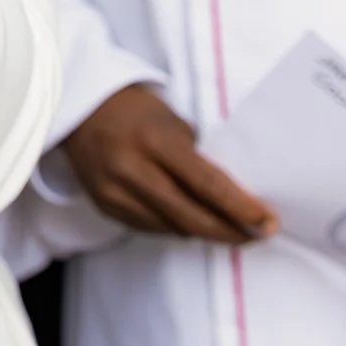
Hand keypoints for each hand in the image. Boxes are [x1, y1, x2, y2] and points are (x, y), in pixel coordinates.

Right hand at [62, 84, 277, 242]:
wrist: (76, 109)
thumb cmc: (134, 109)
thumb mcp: (170, 121)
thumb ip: (195, 157)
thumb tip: (228, 195)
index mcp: (154, 141)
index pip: (208, 184)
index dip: (241, 209)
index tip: (268, 224)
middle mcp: (131, 169)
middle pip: (191, 217)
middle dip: (229, 231)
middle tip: (256, 236)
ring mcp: (114, 191)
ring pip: (171, 228)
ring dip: (202, 231)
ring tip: (226, 228)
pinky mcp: (103, 204)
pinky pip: (149, 227)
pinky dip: (173, 226)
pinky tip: (187, 220)